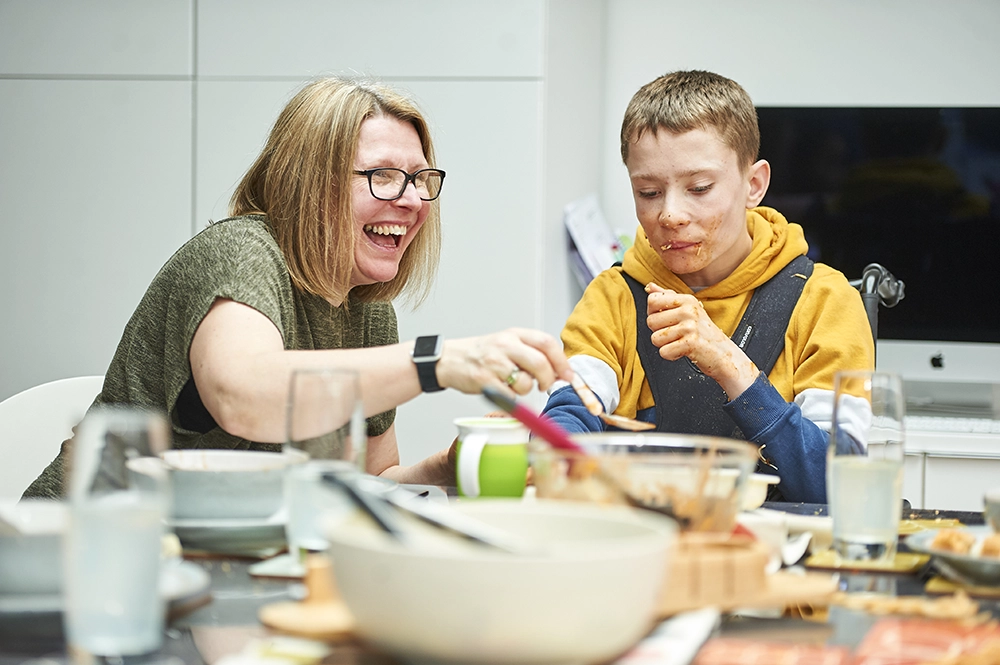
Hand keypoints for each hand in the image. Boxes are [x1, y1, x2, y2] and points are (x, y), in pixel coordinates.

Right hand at [435, 328, 572, 395]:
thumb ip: (533, 353)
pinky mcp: (484, 380)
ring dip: (526, 389)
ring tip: (515, 384)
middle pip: (540, 363)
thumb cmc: (483, 354)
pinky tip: (503, 390)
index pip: (547, 343)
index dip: (562, 361)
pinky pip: (509, 395)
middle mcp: (505, 345)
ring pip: (525, 382)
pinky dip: (512, 398)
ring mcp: (494, 362)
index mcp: (515, 334)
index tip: (568, 375)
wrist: (450, 359)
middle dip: (549, 379)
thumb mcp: (508, 344)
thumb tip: (561, 372)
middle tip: (546, 386)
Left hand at [644, 283, 757, 398]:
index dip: (653, 313)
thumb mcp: (688, 309)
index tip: (666, 319)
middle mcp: (689, 310)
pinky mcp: (691, 344)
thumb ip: (668, 297)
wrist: (723, 354)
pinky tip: (683, 351)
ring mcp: (690, 326)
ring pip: (655, 338)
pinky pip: (663, 352)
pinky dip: (671, 355)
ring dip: (665, 345)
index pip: (652, 300)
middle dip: (659, 332)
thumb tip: (650, 287)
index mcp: (687, 300)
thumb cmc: (703, 332)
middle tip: (676, 334)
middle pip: (651, 321)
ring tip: (680, 342)